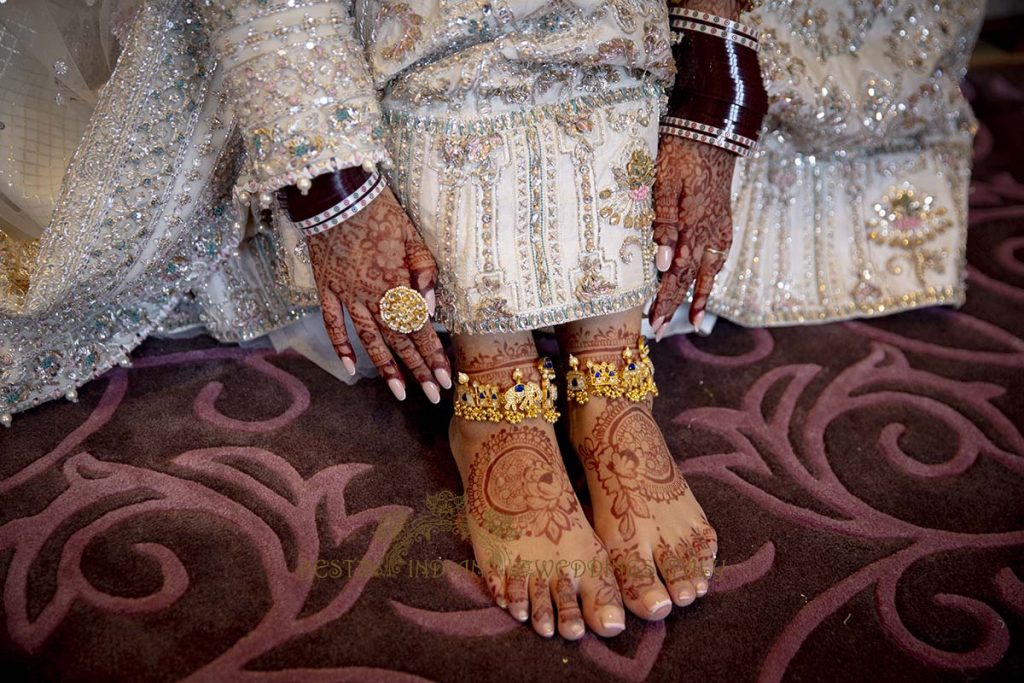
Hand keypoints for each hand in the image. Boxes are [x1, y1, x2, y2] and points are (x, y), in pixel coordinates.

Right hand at [306, 186, 451, 402]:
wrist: (335, 192)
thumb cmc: (380, 211)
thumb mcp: (412, 236)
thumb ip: (425, 274)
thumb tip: (430, 312)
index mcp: (396, 284)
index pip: (419, 328)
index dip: (433, 355)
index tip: (445, 380)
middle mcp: (372, 296)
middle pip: (398, 340)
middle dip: (417, 370)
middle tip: (432, 397)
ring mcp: (346, 294)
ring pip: (369, 339)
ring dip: (385, 367)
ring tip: (399, 393)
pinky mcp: (326, 288)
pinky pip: (333, 324)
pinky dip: (341, 347)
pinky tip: (351, 369)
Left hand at [649, 134, 734, 338]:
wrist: (712, 129)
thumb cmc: (680, 152)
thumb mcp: (663, 184)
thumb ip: (663, 225)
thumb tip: (662, 266)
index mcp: (693, 227)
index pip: (676, 275)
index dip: (665, 301)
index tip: (652, 323)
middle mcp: (710, 232)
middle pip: (692, 278)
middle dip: (676, 307)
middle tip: (660, 332)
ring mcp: (720, 225)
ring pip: (712, 269)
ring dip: (701, 296)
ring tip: (694, 321)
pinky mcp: (724, 216)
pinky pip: (722, 252)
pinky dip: (715, 270)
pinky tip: (709, 278)